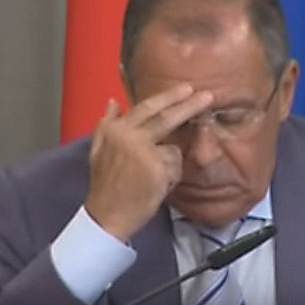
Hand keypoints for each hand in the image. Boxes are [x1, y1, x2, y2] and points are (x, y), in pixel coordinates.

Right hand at [85, 84, 212, 239]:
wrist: (106, 216)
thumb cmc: (106, 186)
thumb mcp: (98, 149)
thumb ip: (107, 123)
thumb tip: (113, 101)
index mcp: (115, 129)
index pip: (146, 107)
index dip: (168, 97)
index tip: (185, 89)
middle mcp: (129, 136)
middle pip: (166, 117)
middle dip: (188, 105)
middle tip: (207, 96)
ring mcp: (145, 152)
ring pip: (173, 148)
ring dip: (169, 164)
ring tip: (152, 180)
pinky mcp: (157, 169)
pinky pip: (175, 168)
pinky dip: (171, 178)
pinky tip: (156, 187)